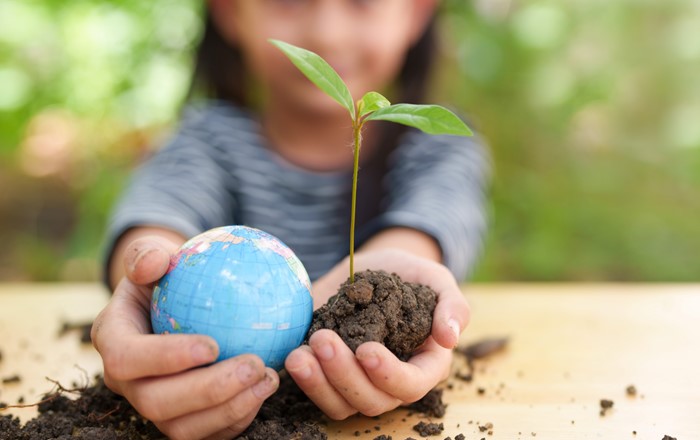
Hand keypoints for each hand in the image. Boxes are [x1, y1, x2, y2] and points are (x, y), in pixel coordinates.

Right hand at [91, 237, 278, 439]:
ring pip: (182, 428)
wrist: (175, 304)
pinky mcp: (183, 420)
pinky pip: (208, 433)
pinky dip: (238, 419)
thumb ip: (148, 254)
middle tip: (253, 364)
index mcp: (114, 341)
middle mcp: (128, 382)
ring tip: (268, 378)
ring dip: (229, 408)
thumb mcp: (154, 255)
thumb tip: (156, 261)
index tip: (212, 345)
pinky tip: (265, 390)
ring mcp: (154, 406)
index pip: (128, 359)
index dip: (166, 358)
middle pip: (156, 404)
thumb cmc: (167, 275)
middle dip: (207, 391)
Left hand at [285, 248, 468, 419]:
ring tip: (300, 355)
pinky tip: (293, 355)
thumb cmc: (408, 273)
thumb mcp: (434, 277)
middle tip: (323, 339)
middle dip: (345, 375)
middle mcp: (390, 381)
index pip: (413, 384)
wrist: (370, 267)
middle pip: (373, 400)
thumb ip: (452, 304)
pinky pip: (318, 393)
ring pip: (342, 404)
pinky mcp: (329, 375)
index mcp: (424, 364)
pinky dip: (305, 380)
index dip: (390, 374)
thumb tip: (450, 337)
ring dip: (319, 383)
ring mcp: (358, 381)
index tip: (366, 349)